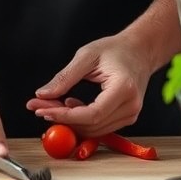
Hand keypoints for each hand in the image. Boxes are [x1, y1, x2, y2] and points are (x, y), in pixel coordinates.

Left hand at [24, 33, 153, 137]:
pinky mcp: (127, 117)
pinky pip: (100, 126)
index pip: (92, 114)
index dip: (66, 116)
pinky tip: (71, 106)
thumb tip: (43, 94)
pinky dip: (82, 120)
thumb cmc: (115, 49)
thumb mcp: (86, 55)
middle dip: (63, 118)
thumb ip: (65, 77)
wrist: (139, 50)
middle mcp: (130, 105)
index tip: (44, 110)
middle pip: (92, 125)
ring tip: (54, 104)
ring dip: (71, 121)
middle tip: (41, 106)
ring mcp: (131, 114)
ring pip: (95, 130)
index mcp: (124, 88)